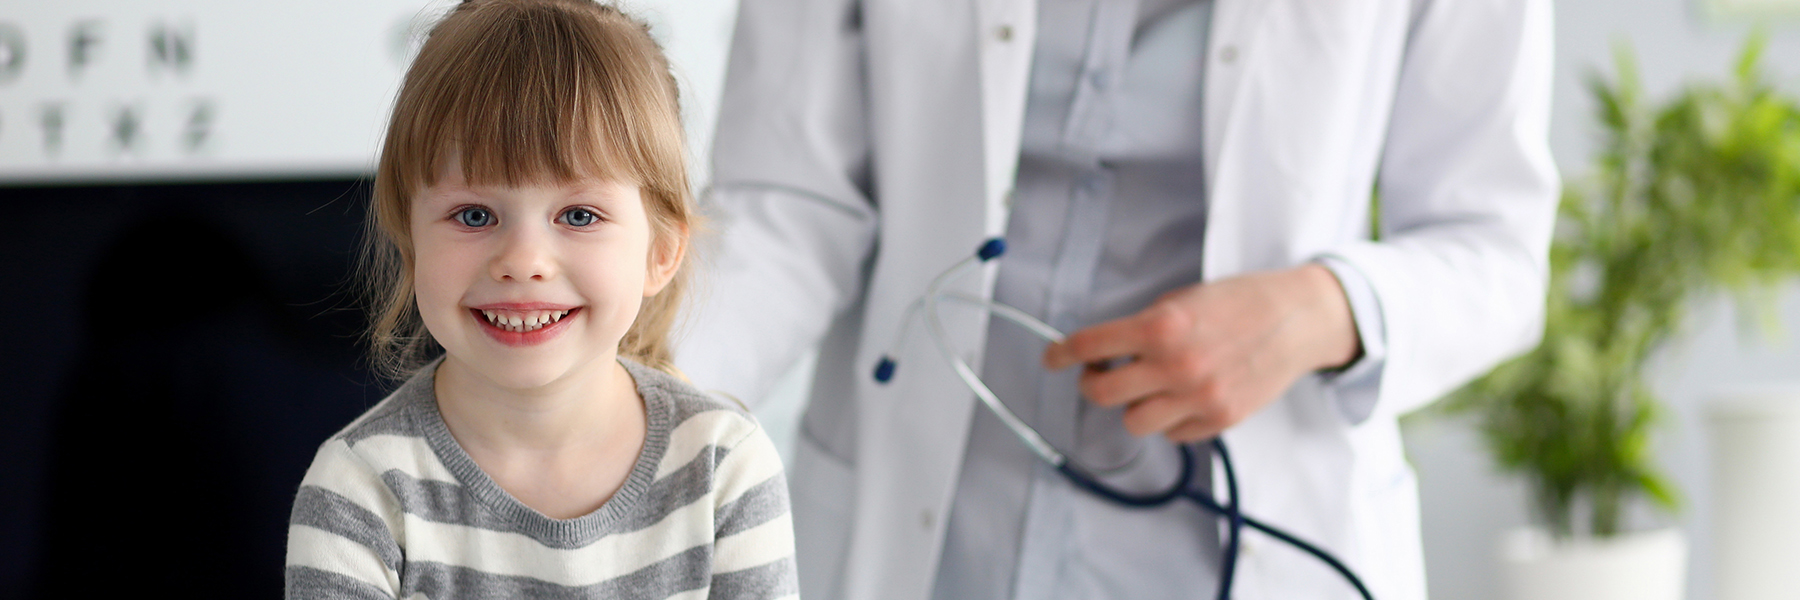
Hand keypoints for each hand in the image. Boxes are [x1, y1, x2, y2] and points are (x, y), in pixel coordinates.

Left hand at [1042, 264, 1360, 442]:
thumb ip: (1143, 326)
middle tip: (1099, 374)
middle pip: (1102, 393)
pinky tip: (1182, 398)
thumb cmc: (1239, 301)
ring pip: (1134, 421)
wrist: (1297, 319)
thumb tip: (1106, 351)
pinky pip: (1173, 434)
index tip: (1052, 358)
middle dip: (1093, 383)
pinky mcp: (1220, 419)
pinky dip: (1170, 420)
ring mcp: (1199, 397)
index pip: (1091, 345)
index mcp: (1161, 326)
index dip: (1062, 353)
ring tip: (1147, 387)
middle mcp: (1176, 365)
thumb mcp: (1184, 299)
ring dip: (1133, 405)